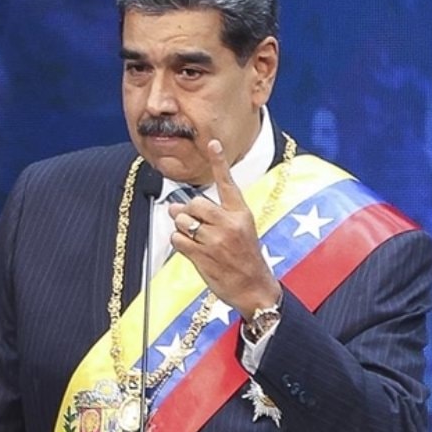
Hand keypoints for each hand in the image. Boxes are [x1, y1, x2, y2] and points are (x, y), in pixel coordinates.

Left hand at [168, 139, 281, 316]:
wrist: (255, 288)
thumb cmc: (246, 258)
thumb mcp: (241, 230)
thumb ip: (214, 216)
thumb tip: (176, 207)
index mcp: (241, 213)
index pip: (228, 183)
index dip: (219, 162)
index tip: (213, 143)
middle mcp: (229, 223)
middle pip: (194, 204)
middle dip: (187, 212)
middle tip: (190, 221)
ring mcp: (216, 240)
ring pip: (183, 221)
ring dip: (181, 228)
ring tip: (193, 237)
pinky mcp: (203, 256)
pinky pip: (178, 239)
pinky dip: (179, 242)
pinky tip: (191, 249)